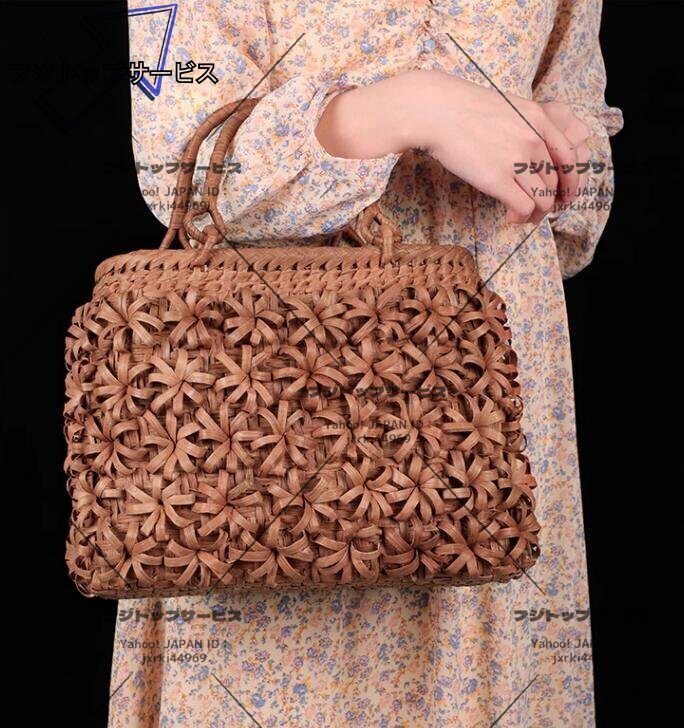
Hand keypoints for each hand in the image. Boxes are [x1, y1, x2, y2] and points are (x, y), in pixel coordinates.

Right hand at [316, 70, 591, 224]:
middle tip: (537, 210)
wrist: (436, 111)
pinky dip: (521, 217)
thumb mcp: (506, 107)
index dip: (571, 181)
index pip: (570, 157)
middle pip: (555, 182)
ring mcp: (517, 161)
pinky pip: (524, 207)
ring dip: (536, 213)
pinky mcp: (498, 180)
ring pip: (543, 199)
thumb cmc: (462, 108)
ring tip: (523, 217)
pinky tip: (511, 217)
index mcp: (539, 120)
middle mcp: (534, 140)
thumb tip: (527, 153)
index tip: (565, 194)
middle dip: (550, 201)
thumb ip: (523, 127)